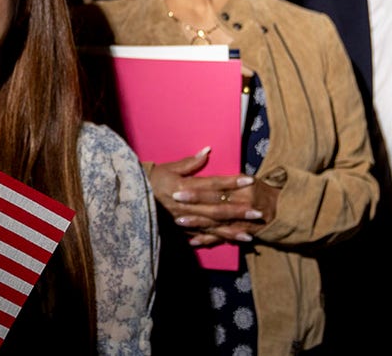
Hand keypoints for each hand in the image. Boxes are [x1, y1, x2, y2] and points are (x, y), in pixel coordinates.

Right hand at [148, 147, 276, 244]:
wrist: (133, 198)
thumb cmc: (153, 179)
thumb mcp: (169, 167)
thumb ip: (190, 162)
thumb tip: (207, 150)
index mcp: (185, 187)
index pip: (213, 184)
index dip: (231, 182)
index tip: (249, 180)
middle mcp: (187, 206)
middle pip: (217, 209)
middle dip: (238, 211)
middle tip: (258, 212)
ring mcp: (185, 220)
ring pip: (212, 226)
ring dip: (232, 231)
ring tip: (250, 235)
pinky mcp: (183, 229)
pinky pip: (202, 236)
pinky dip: (217, 239)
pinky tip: (231, 242)